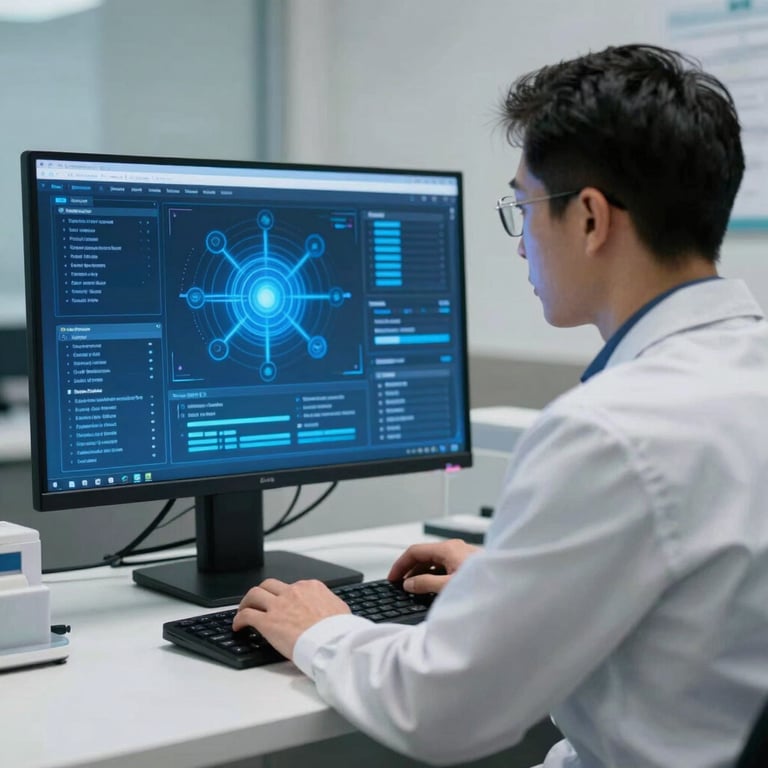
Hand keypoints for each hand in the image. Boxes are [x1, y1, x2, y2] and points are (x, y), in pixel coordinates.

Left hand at [232, 578, 350, 659]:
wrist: (333, 642)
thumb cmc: (339, 631)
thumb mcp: (340, 610)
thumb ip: (330, 605)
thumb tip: (331, 610)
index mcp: (311, 588)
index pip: (293, 586)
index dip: (285, 595)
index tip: (282, 604)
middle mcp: (293, 591)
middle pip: (270, 585)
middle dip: (262, 592)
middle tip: (257, 602)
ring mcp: (279, 605)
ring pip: (254, 594)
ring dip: (246, 602)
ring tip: (243, 611)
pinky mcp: (268, 622)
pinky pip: (246, 615)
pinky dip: (239, 619)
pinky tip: (238, 627)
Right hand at [388, 539, 479, 593]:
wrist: (513, 586)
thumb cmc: (486, 584)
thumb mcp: (448, 587)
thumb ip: (425, 584)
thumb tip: (409, 584)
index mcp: (448, 549)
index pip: (414, 551)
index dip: (400, 565)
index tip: (392, 578)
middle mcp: (455, 548)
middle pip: (424, 555)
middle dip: (410, 570)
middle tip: (401, 586)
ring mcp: (463, 555)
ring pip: (435, 561)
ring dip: (423, 574)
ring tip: (415, 590)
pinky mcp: (470, 564)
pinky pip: (445, 566)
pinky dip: (435, 575)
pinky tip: (434, 589)